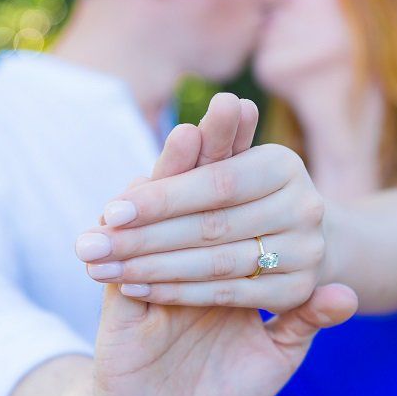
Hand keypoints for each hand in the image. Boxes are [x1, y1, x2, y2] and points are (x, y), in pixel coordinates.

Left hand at [75, 94, 330, 314]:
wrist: (292, 245)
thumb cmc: (240, 196)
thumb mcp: (224, 168)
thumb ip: (214, 147)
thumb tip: (229, 102)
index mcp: (284, 165)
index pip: (216, 182)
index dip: (162, 198)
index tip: (110, 212)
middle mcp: (304, 206)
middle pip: (211, 225)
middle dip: (144, 238)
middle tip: (90, 246)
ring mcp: (306, 252)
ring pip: (216, 262)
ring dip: (153, 267)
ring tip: (102, 268)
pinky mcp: (297, 292)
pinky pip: (228, 293)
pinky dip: (178, 291)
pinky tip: (135, 286)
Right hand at [84, 98, 357, 395]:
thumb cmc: (220, 387)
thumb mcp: (273, 354)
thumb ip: (302, 321)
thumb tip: (347, 293)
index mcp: (229, 266)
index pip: (236, 203)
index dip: (243, 163)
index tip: (257, 118)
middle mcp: (186, 261)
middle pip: (198, 196)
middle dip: (215, 150)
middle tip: (231, 103)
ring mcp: (150, 276)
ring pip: (159, 220)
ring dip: (173, 176)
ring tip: (192, 133)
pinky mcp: (121, 305)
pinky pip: (127, 266)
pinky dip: (131, 234)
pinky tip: (134, 198)